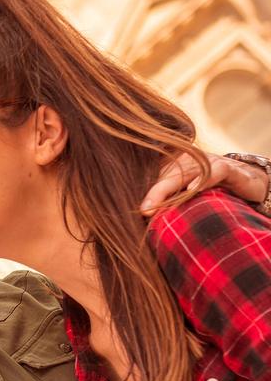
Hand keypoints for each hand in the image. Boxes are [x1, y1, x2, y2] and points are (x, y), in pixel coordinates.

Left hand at [141, 151, 267, 213]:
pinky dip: (203, 180)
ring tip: (154, 206)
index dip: (142, 189)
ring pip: (184, 173)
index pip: (153, 174)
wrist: (249, 183)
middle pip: (165, 175)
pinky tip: (192, 189)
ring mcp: (207, 161)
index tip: (131, 208)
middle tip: (142, 211)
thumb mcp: (186, 197)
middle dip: (153, 193)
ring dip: (169, 189)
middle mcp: (187, 160)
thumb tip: (141, 220)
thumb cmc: (211, 192)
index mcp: (173, 164)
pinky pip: (214, 171)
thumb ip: (167, 203)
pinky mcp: (227, 167)